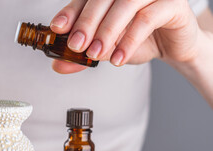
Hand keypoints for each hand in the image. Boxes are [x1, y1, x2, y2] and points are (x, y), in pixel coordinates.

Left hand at [50, 0, 199, 72]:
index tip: (58, 29)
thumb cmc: (141, 40)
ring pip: (124, 5)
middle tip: (76, 45)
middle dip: (86, 23)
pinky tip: (118, 58)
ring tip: (96, 54)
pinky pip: (147, 19)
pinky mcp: (172, 4)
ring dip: (107, 32)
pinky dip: (129, 41)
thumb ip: (84, 56)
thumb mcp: (107, 49)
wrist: (173, 46)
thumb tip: (59, 64)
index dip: (70, 12)